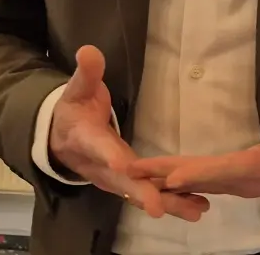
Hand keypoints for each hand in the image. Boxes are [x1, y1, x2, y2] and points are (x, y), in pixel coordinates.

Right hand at [48, 45, 209, 221]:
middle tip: (158, 207)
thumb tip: (88, 50)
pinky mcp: (128, 182)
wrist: (61, 138)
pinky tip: (198, 206)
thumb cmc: (74, 109)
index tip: (122, 166)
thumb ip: (87, 72)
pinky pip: (150, 193)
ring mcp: (115, 178)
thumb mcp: (78, 88)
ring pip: (138, 193)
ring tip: (195, 210)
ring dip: (167, 202)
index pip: (98, 147)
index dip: (109, 156)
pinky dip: (172, 200)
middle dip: (141, 193)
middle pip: (121, 181)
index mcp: (86, 139)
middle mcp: (100, 165)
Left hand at [130, 101, 259, 198]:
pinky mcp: (242, 179)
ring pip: (201, 182)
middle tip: (133, 172)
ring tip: (136, 173)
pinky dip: (183, 179)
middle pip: (203, 178)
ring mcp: (244, 182)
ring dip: (168, 178)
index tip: (171, 177)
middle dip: (167, 176)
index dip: (199, 173)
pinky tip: (164, 178)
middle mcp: (249, 179)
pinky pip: (207, 181)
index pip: (228, 170)